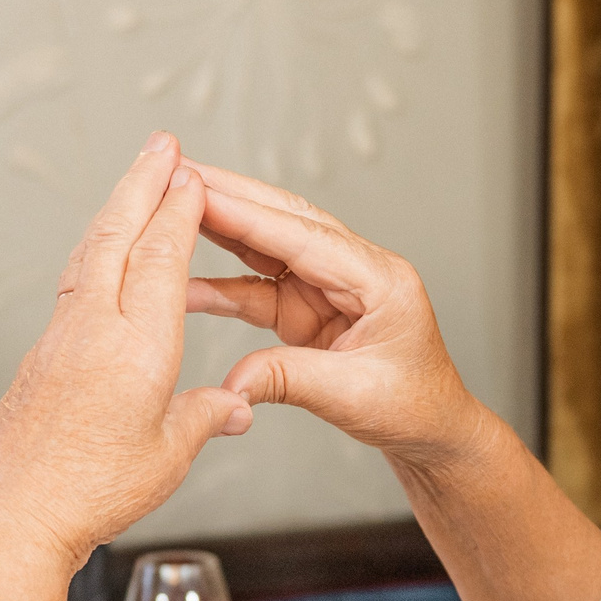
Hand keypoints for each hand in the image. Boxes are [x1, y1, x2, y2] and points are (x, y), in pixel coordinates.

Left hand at [0, 134, 250, 560]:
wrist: (14, 516)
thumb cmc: (90, 493)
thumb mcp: (168, 456)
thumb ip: (204, 417)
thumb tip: (234, 405)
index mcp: (138, 346)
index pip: (163, 257)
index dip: (180, 211)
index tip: (192, 174)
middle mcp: (94, 327)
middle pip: (118, 234)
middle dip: (143, 183)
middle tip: (161, 142)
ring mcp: (61, 336)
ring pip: (89, 253)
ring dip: (115, 209)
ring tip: (134, 180)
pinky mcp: (41, 355)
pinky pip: (72, 282)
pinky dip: (92, 250)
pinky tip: (97, 251)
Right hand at [182, 159, 477, 464]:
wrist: (431, 431)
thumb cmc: (414, 408)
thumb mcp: (355, 397)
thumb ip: (289, 381)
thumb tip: (231, 383)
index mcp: (379, 278)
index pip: (304, 237)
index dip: (248, 214)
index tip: (200, 191)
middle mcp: (353, 271)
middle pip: (282, 221)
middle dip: (228, 195)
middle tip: (175, 169)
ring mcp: (327, 288)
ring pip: (266, 246)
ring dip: (219, 226)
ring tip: (169, 205)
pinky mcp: (306, 309)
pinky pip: (256, 288)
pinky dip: (219, 284)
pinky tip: (183, 280)